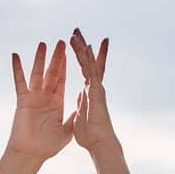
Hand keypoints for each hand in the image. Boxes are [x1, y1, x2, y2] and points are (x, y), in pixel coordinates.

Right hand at [6, 39, 72, 163]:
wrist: (31, 154)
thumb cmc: (48, 146)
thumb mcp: (66, 129)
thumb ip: (73, 115)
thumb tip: (83, 105)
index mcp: (56, 102)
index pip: (62, 79)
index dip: (66, 66)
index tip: (70, 52)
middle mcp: (45, 97)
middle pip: (52, 73)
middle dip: (57, 57)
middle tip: (61, 42)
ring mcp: (33, 97)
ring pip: (37, 73)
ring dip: (40, 58)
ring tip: (44, 43)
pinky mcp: (23, 100)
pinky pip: (19, 82)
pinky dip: (17, 69)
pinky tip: (15, 56)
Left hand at [67, 28, 119, 155]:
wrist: (99, 143)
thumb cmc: (91, 134)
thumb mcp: (81, 116)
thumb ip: (80, 105)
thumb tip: (79, 98)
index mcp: (89, 92)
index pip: (86, 70)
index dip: (84, 57)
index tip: (82, 44)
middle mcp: (94, 86)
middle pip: (88, 61)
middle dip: (82, 46)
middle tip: (76, 30)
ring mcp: (95, 88)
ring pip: (88, 63)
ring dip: (81, 48)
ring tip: (75, 32)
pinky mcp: (95, 92)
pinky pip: (91, 72)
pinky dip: (89, 59)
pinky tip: (87, 47)